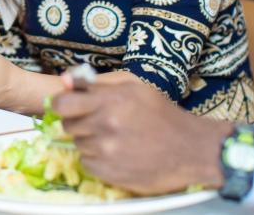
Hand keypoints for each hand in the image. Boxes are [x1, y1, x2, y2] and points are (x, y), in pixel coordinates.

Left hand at [54, 78, 230, 195]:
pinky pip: (87, 164)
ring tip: (114, 139)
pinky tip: (117, 154)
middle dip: (79, 123)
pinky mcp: (110, 173)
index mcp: (110, 100)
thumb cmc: (162, 114)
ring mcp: (107, 151)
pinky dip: (97, 160)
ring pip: (78, 145)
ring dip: (90, 142)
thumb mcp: (133, 88)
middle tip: (100, 124)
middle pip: (68, 126)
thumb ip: (96, 83)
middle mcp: (105, 124)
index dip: (61, 105)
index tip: (68, 107)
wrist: (191, 149)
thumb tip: (64, 80)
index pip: (62, 103)